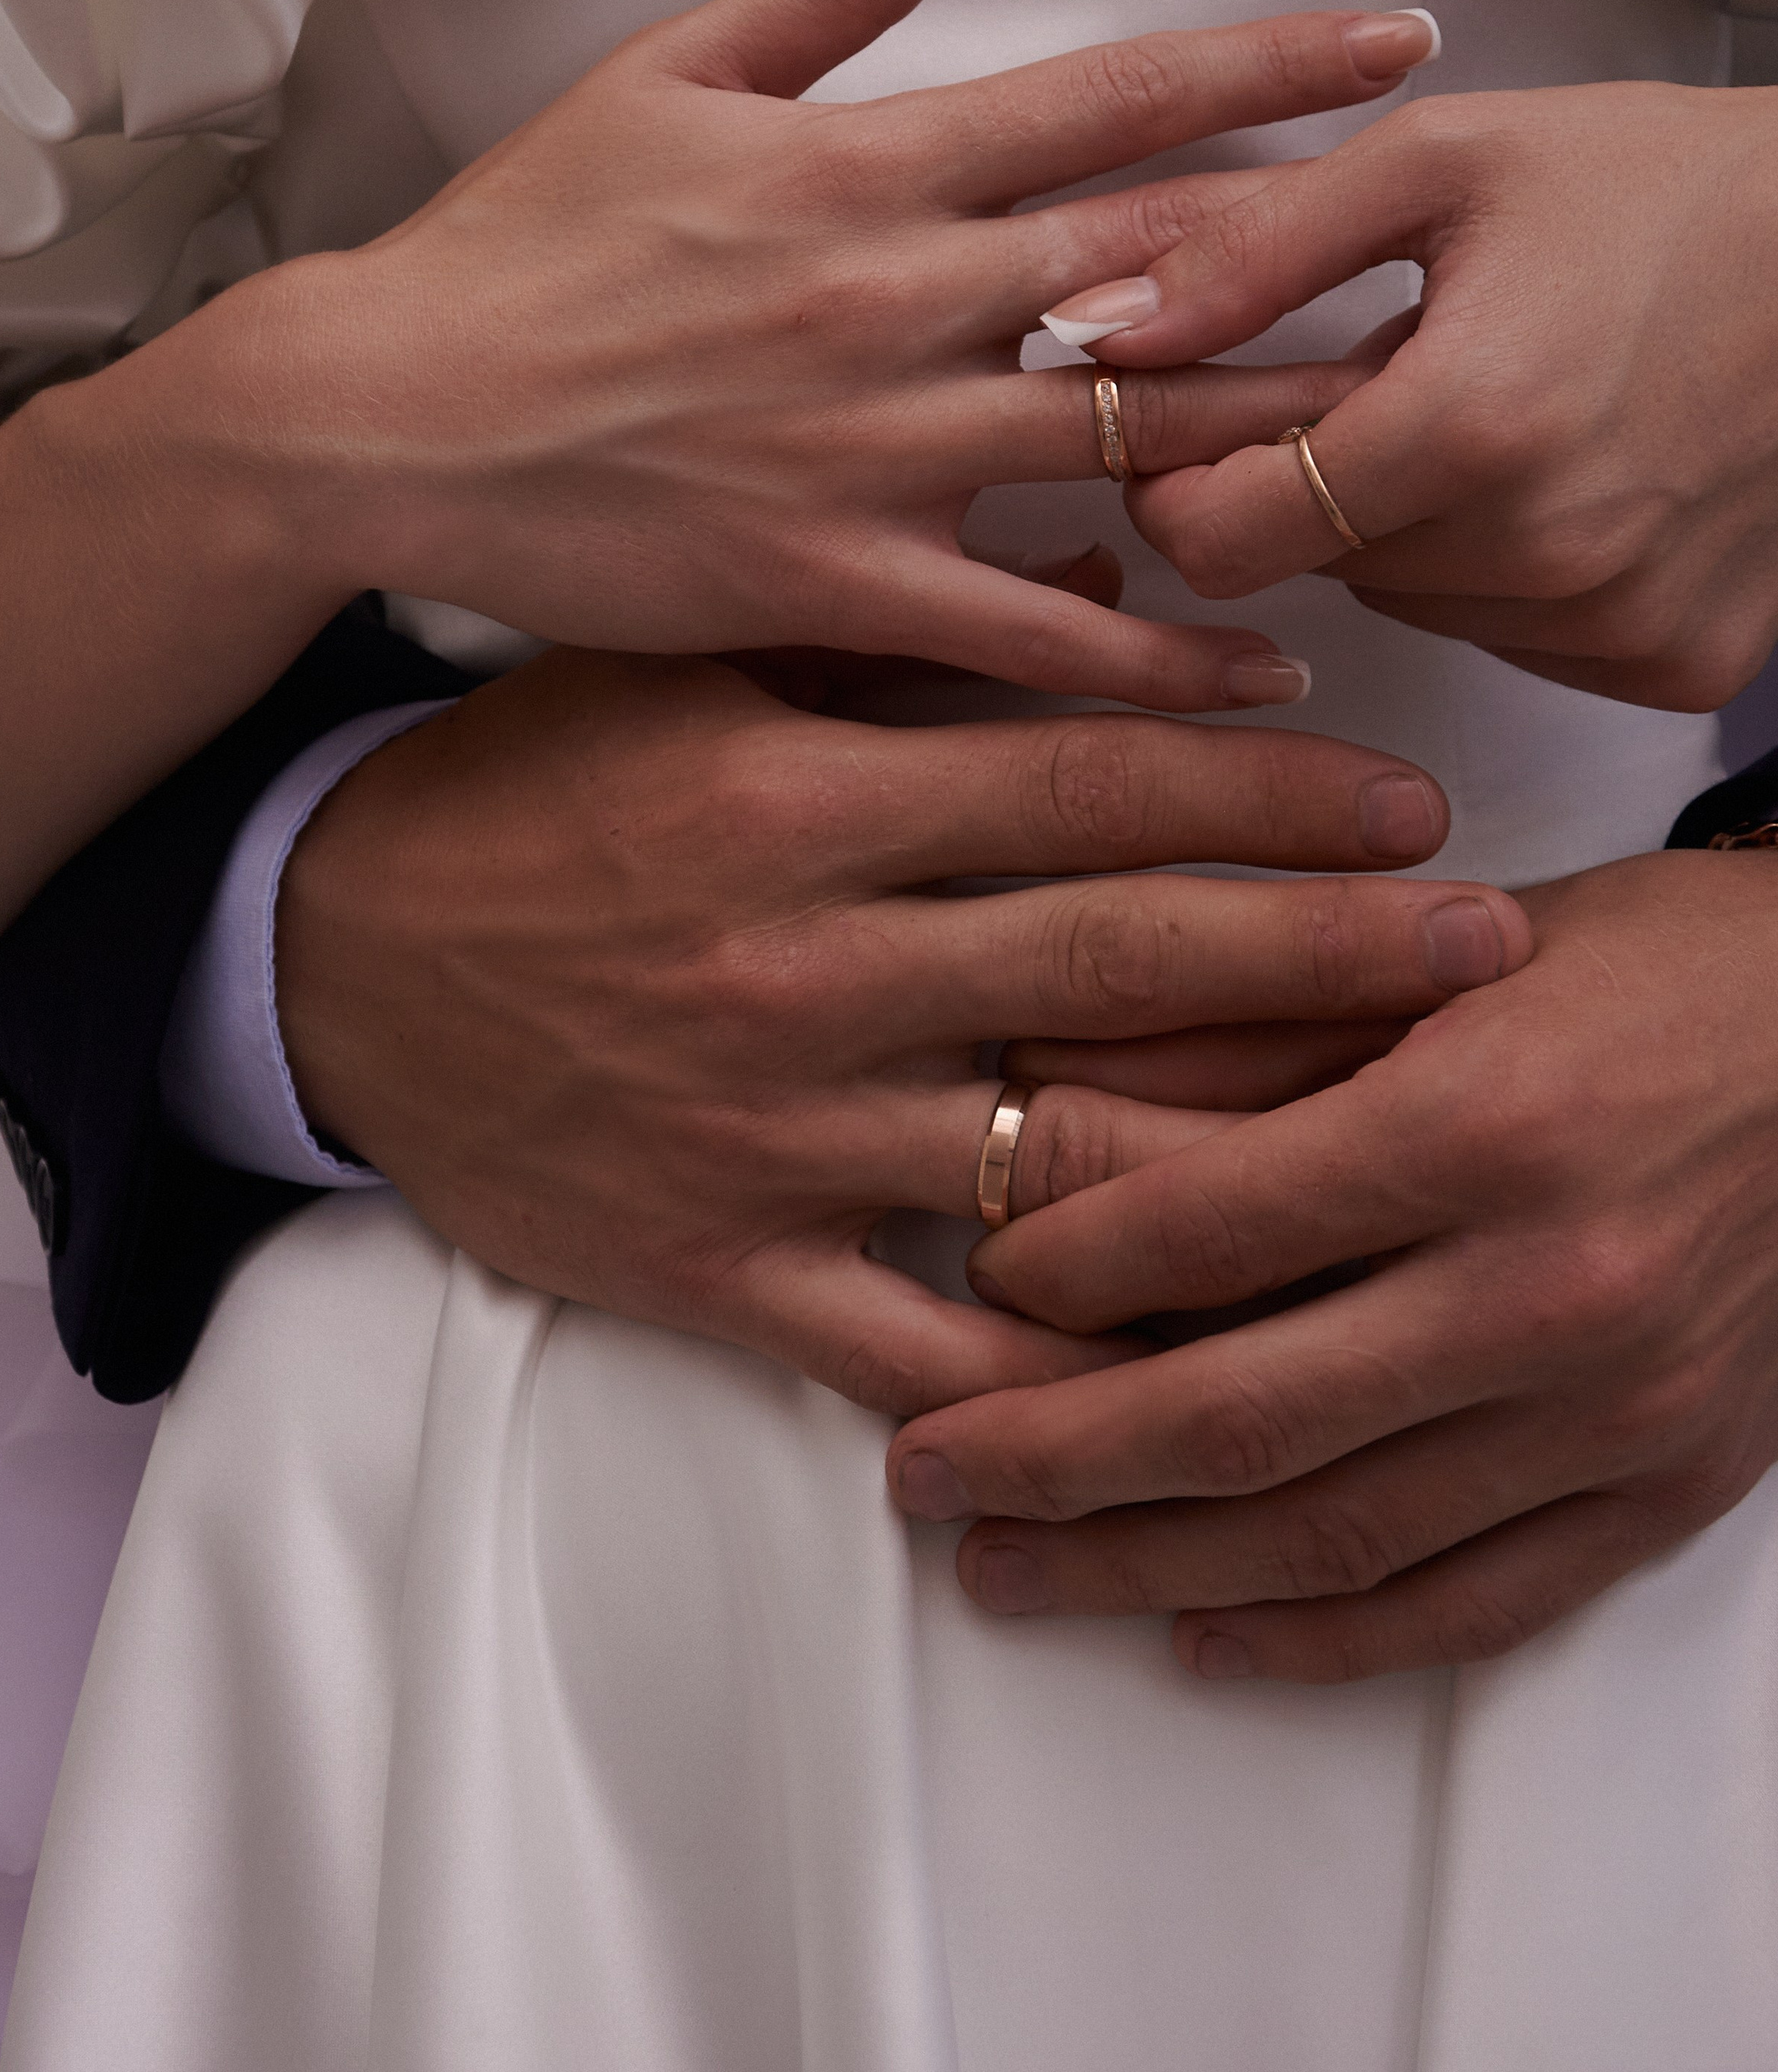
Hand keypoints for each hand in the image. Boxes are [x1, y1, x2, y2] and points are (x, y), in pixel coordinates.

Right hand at [205, 0, 1437, 708]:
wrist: (382, 417)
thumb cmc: (518, 246)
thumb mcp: (665, 77)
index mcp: (859, 167)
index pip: (1107, 97)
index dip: (1270, 63)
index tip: (1406, 41)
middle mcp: (890, 298)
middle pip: (1159, 270)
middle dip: (1325, 263)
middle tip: (1465, 269)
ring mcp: (871, 447)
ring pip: (1123, 440)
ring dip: (1282, 444)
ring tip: (1419, 453)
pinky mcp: (832, 579)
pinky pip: (1030, 627)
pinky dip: (1153, 655)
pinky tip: (1262, 672)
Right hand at [276, 645, 1526, 1416]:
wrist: (321, 958)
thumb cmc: (522, 793)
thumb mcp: (688, 672)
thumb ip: (901, 643)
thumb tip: (1107, 587)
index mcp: (805, 801)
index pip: (1088, 787)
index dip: (1268, 795)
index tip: (1410, 805)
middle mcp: (805, 965)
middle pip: (1121, 958)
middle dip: (1326, 954)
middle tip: (1486, 954)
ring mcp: (768, 1129)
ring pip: (1053, 1161)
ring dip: (1245, 1159)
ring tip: (1399, 1151)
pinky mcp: (715, 1262)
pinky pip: (908, 1349)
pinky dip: (1044, 1382)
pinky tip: (1175, 1386)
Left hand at [889, 851, 1777, 1675]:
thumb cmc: (1661, 970)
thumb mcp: (1450, 947)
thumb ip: (1251, 1022)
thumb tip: (1040, 1088)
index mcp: (1485, 1122)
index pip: (1214, 1230)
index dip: (1059, 1278)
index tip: (956, 1295)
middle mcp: (1552, 1285)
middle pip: (1246, 1411)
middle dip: (1054, 1460)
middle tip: (923, 1475)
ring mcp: (1616, 1409)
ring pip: (1337, 1534)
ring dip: (1149, 1570)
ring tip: (1011, 1572)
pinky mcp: (1666, 1488)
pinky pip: (1474, 1604)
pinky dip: (1329, 1640)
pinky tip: (1210, 1640)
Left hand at [1039, 74, 1777, 707]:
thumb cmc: (1667, 187)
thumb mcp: (1440, 163)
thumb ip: (1249, 254)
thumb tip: (1097, 333)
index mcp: (1474, 426)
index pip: (1224, 541)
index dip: (1183, 486)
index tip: (1205, 429)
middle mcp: (1551, 551)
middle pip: (1316, 569)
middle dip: (1312, 480)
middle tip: (1389, 374)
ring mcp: (1622, 622)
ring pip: (1412, 604)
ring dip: (1410, 523)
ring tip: (1495, 403)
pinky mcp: (1676, 662)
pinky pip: (1516, 637)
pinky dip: (1509, 568)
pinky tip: (1566, 470)